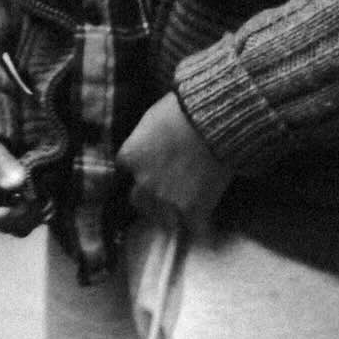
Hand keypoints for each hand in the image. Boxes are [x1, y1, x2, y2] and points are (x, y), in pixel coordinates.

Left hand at [118, 91, 232, 229]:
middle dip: (150, 198)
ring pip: (163, 219)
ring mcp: (166, 199)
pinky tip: (204, 221)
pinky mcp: (192, 210)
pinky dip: (198, 225)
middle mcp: (142, 182)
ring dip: (172, 215)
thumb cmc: (183, 110)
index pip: (125, 169)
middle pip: (139, 200)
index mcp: (129, 157)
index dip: (140, 168)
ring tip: (185, 211)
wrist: (213, 123)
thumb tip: (150, 142)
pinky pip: (193, 228)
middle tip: (167, 192)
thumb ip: (145, 138)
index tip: (152, 166)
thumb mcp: (152, 119)